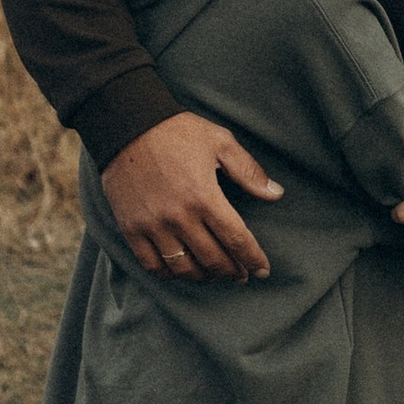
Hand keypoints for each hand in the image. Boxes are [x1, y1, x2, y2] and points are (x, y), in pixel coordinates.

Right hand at [103, 113, 283, 282]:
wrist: (127, 127)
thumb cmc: (178, 132)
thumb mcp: (221, 142)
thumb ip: (249, 172)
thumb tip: (276, 194)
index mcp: (205, 196)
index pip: (236, 239)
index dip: (252, 259)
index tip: (262, 271)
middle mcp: (179, 217)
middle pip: (212, 259)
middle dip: (231, 272)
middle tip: (241, 275)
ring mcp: (152, 226)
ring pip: (182, 267)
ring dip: (203, 277)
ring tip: (215, 275)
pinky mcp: (130, 228)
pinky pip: (151, 264)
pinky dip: (169, 274)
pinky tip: (181, 270)